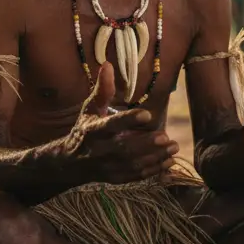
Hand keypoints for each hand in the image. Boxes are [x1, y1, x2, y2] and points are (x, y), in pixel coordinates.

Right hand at [60, 63, 178, 184]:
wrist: (70, 163)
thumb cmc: (84, 130)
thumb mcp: (90, 108)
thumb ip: (102, 89)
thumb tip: (108, 65)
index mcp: (92, 130)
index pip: (110, 125)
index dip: (128, 120)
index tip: (147, 114)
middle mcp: (99, 150)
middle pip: (124, 149)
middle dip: (146, 143)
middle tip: (166, 136)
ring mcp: (107, 167)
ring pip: (132, 165)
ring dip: (155, 157)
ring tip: (173, 147)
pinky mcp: (115, 178)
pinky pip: (135, 176)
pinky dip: (153, 171)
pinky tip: (168, 162)